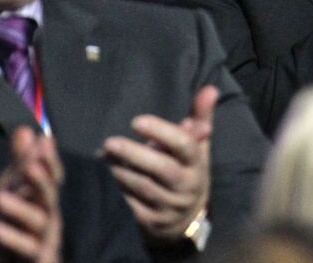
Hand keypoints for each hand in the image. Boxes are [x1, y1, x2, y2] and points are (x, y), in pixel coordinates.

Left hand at [0, 128, 62, 262]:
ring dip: (20, 208)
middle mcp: (47, 219)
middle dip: (41, 181)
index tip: (46, 141)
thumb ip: (16, 166)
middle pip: (49, 197)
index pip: (51, 177)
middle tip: (29, 166)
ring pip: (40, 221)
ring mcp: (44, 242)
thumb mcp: (0, 195)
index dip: (49, 160)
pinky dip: (13, 238)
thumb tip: (27, 129)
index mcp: (41, 202)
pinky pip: (28, 249)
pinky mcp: (38, 260)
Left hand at [100, 86, 213, 243]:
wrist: (186, 217)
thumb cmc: (187, 169)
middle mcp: (187, 186)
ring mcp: (170, 206)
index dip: (162, 132)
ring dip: (121, 173)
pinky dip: (117, 193)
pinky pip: (132, 208)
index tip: (136, 121)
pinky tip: (103, 180)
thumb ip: (201, 117)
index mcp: (197, 163)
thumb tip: (210, 89)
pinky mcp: (152, 223)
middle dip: (135, 154)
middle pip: (163, 169)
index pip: (185, 145)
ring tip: (102, 158)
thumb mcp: (197, 146)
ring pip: (144, 189)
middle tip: (110, 142)